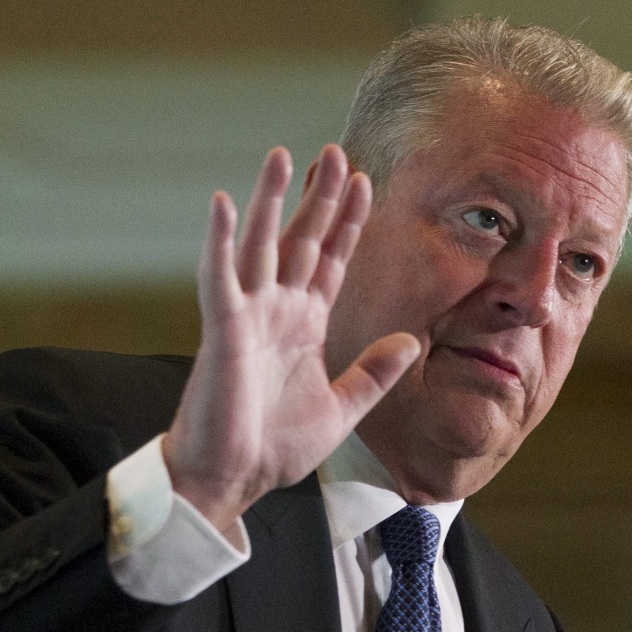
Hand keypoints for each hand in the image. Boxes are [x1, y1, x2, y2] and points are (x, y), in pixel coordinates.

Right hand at [162, 145, 419, 539]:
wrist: (233, 480)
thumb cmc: (275, 447)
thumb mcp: (341, 408)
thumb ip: (374, 373)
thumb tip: (411, 341)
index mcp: (305, 325)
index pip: (330, 260)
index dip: (347, 223)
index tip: (365, 183)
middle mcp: (278, 310)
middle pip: (302, 239)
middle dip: (320, 197)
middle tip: (334, 151)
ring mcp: (249, 315)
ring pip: (263, 245)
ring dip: (272, 199)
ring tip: (283, 155)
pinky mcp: (223, 330)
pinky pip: (220, 277)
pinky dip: (220, 240)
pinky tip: (226, 203)